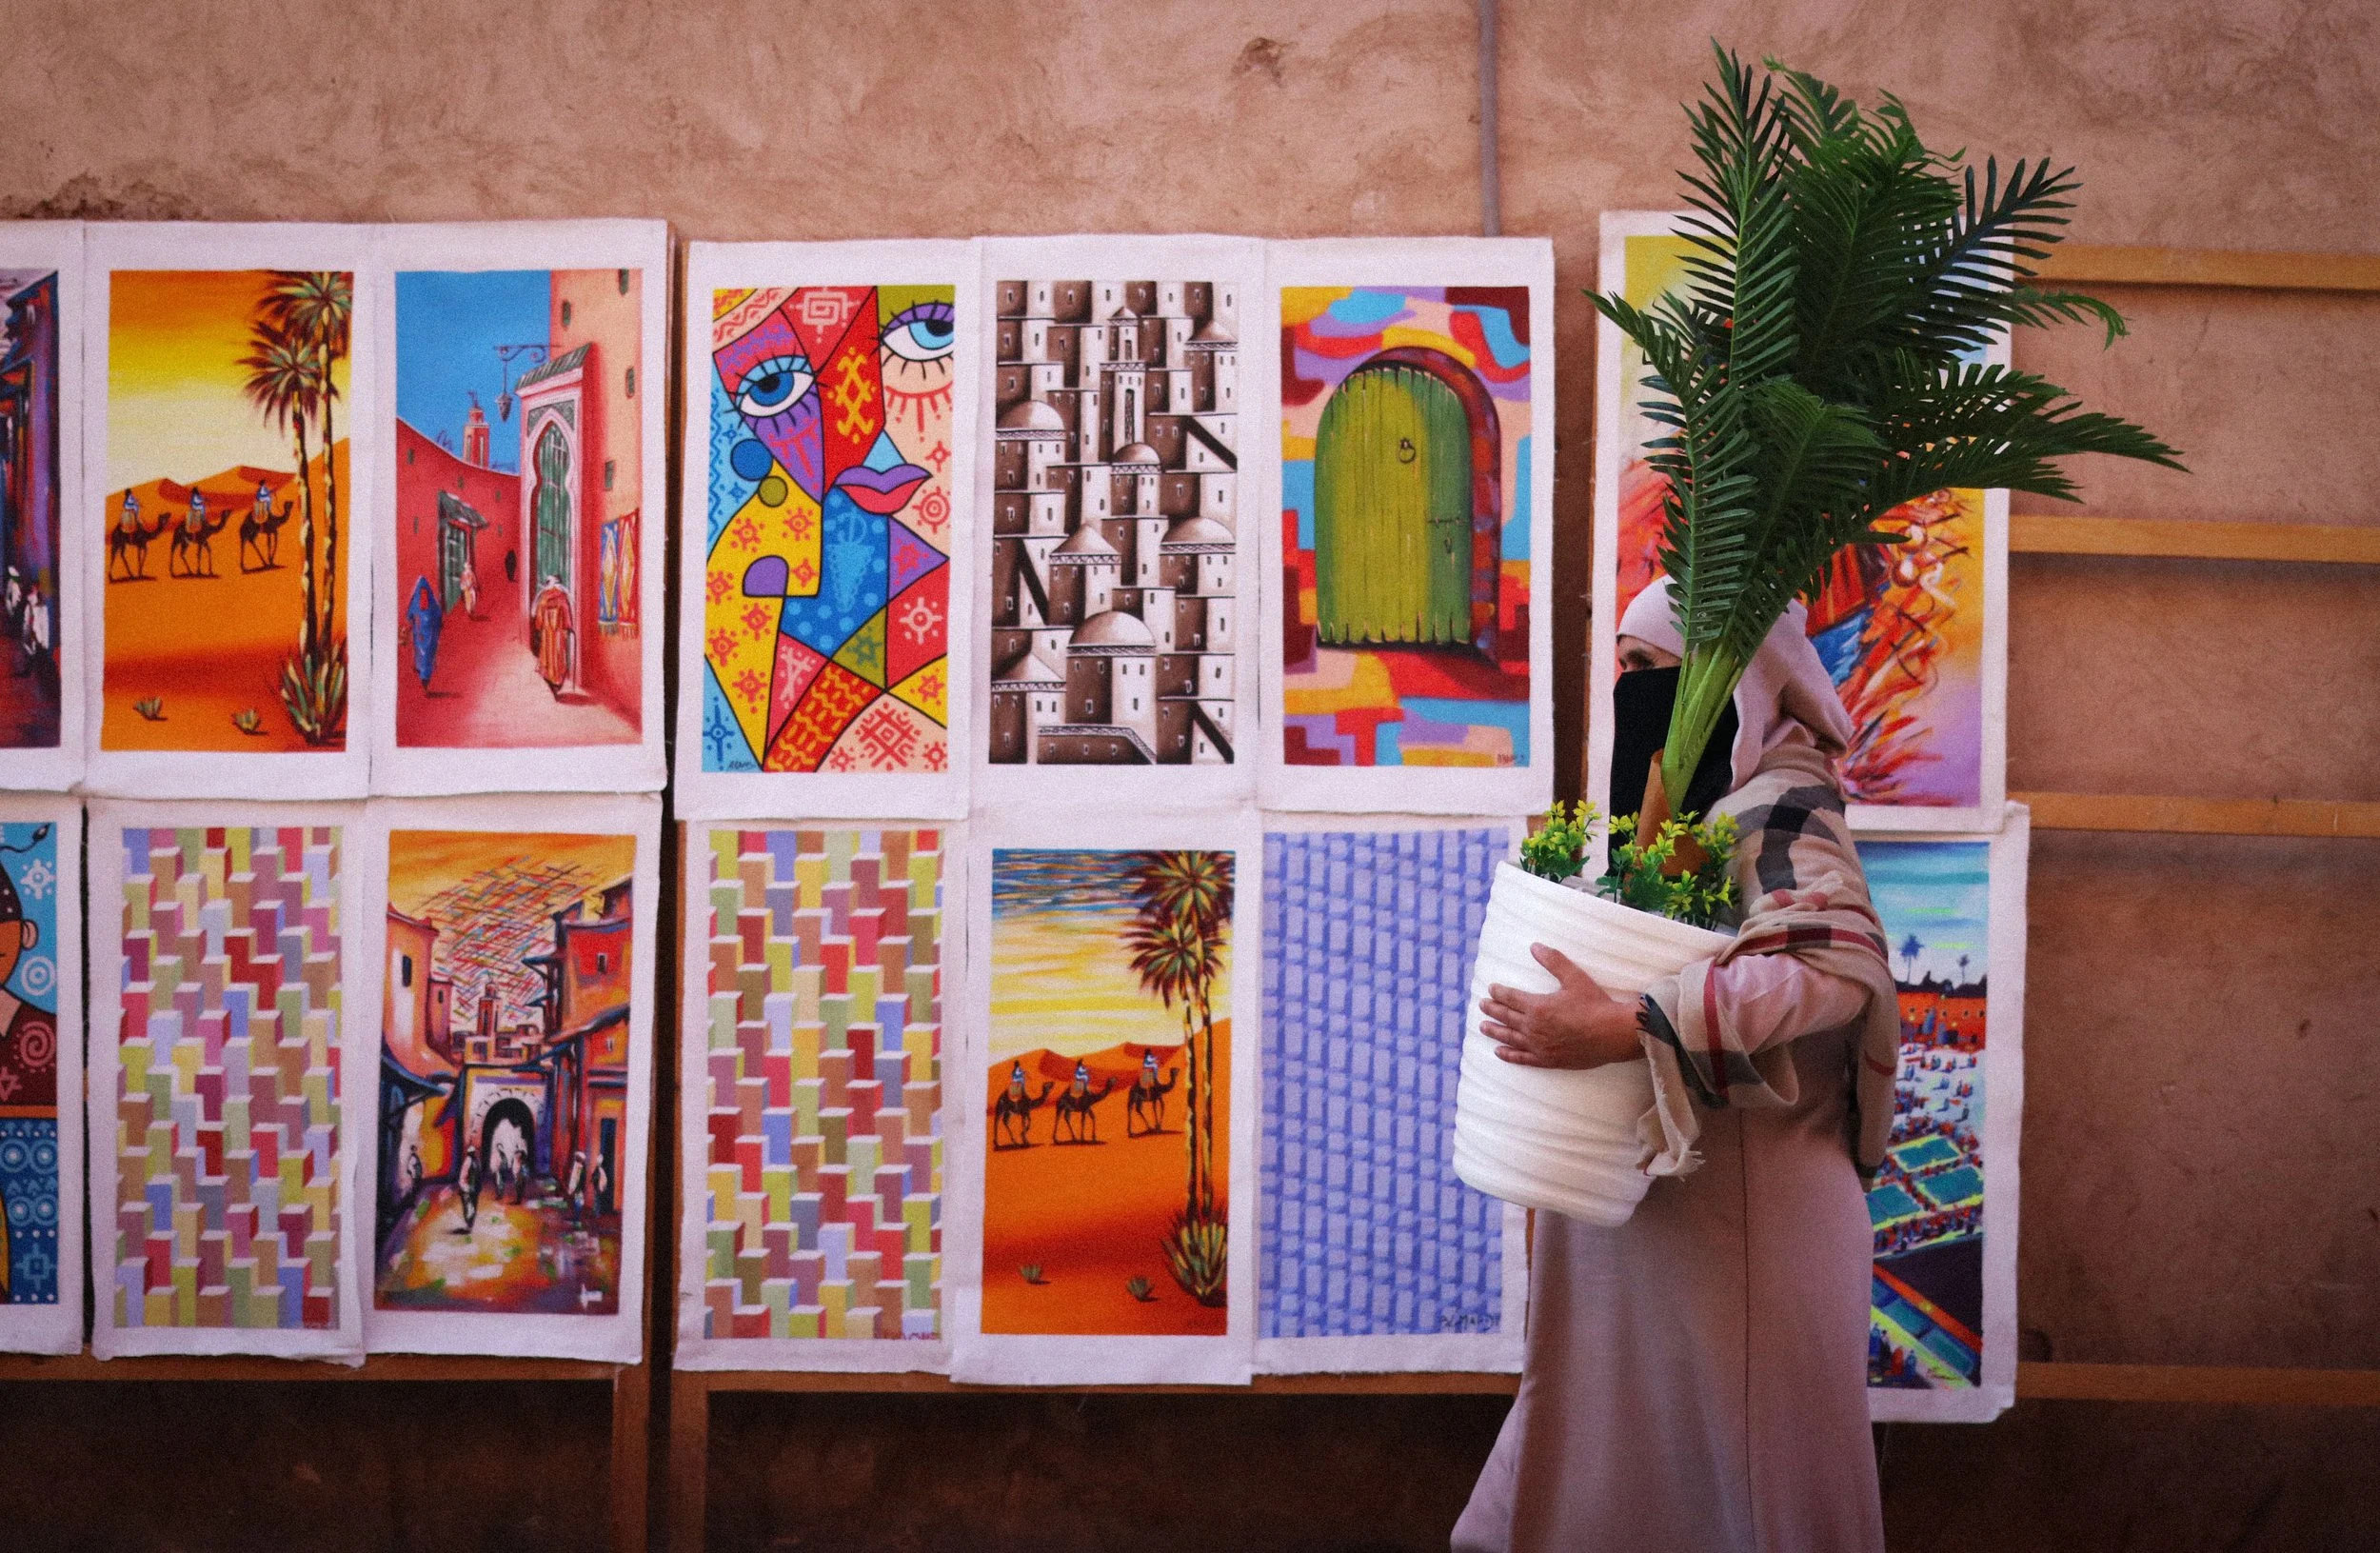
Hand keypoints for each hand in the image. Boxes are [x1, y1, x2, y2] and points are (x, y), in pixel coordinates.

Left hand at [1481, 944, 1644, 1069]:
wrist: (1613, 1034)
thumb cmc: (1595, 1005)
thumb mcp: (1574, 977)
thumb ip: (1553, 961)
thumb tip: (1534, 946)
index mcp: (1538, 1007)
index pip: (1511, 998)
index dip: (1499, 993)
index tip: (1490, 989)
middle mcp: (1534, 1028)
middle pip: (1506, 1017)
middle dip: (1492, 1009)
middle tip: (1481, 1005)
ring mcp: (1539, 1046)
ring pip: (1510, 1038)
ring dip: (1495, 1031)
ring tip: (1483, 1027)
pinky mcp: (1548, 1060)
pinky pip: (1522, 1058)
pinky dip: (1509, 1055)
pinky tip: (1499, 1052)